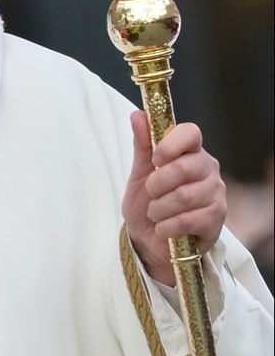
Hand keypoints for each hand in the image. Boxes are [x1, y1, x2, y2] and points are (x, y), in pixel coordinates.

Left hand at [122, 111, 226, 285]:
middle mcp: (208, 168)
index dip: (170, 144)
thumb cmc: (147, 202)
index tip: (155, 160)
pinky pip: (188, 220)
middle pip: (183, 167)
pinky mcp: (217, 219)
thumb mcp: (139, 173)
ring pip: (184, 196)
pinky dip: (167, 227)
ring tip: (155, 214)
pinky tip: (163, 229)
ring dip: (159, 209)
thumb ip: (142, 145)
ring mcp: (216, 194)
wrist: (150, 240)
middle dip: (156, 184)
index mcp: (190, 151)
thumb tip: (138, 114)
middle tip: (150, 194)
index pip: (191, 133)